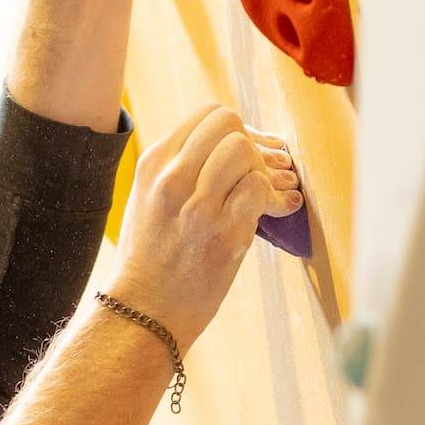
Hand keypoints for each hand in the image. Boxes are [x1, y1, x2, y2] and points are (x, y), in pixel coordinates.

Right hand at [115, 105, 303, 354]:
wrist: (145, 310)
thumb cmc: (151, 257)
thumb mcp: (149, 197)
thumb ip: (181, 166)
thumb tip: (235, 143)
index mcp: (154, 163)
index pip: (208, 114)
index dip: (236, 128)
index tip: (246, 154)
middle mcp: (172, 178)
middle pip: (229, 123)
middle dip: (252, 145)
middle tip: (259, 173)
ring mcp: (196, 205)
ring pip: (243, 151)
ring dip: (263, 171)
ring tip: (267, 195)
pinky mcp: (222, 234)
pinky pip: (259, 189)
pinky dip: (276, 197)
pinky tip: (279, 209)